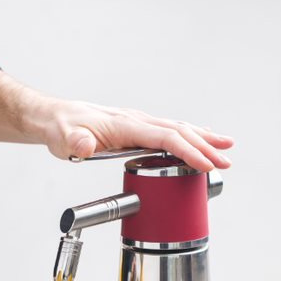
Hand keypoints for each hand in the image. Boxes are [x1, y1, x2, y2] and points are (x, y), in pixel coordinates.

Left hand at [40, 101, 232, 171]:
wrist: (54, 117)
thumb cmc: (61, 129)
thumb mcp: (64, 139)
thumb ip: (75, 143)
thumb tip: (85, 146)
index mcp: (126, 125)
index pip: (165, 137)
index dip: (188, 151)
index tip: (206, 164)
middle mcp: (136, 120)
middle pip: (179, 131)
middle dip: (205, 147)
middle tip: (226, 161)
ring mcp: (138, 123)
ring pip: (177, 128)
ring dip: (203, 139)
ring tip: (226, 148)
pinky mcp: (136, 129)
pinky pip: (169, 131)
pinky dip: (189, 136)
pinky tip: (200, 141)